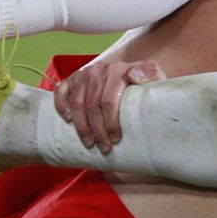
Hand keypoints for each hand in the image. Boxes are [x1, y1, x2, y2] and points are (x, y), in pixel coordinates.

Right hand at [52, 59, 166, 153]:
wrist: (133, 73)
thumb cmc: (144, 83)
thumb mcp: (155, 76)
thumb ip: (151, 74)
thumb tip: (135, 77)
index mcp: (118, 70)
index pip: (109, 100)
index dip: (111, 122)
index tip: (116, 139)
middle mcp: (99, 70)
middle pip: (92, 105)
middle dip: (97, 130)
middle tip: (104, 148)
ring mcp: (84, 74)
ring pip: (77, 103)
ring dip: (81, 126)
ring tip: (89, 143)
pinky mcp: (72, 78)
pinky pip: (61, 91)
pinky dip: (61, 106)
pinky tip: (68, 120)